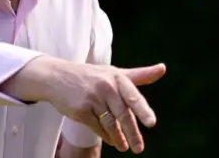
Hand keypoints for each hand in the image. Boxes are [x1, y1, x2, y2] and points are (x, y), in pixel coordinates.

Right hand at [0, 57, 165, 153]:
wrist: (56, 77)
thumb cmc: (90, 76)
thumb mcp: (113, 73)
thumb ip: (138, 75)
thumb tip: (163, 69)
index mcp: (116, 77)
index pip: (133, 96)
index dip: (143, 110)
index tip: (151, 123)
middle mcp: (105, 86)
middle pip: (123, 115)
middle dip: (132, 133)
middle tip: (139, 148)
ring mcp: (92, 98)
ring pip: (110, 124)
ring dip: (118, 138)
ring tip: (124, 147)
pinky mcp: (81, 110)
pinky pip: (97, 127)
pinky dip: (105, 135)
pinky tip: (111, 140)